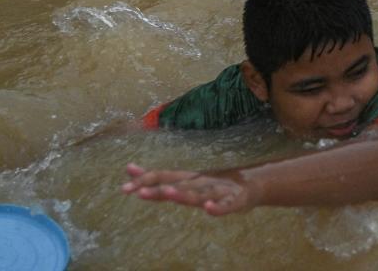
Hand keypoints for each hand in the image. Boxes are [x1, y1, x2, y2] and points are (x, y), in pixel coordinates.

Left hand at [121, 162, 259, 215]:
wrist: (252, 184)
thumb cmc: (214, 184)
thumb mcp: (186, 181)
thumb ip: (159, 178)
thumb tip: (129, 168)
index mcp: (190, 178)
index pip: (164, 176)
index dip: (145, 180)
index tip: (125, 187)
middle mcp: (201, 182)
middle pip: (178, 185)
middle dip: (158, 188)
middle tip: (139, 191)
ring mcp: (219, 191)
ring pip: (199, 194)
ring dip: (184, 194)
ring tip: (168, 193)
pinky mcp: (236, 201)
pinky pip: (226, 206)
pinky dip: (218, 208)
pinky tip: (209, 209)